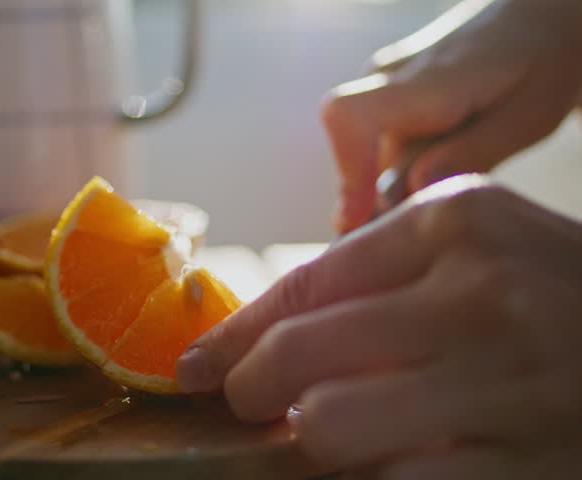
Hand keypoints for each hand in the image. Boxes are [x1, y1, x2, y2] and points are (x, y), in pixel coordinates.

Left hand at [176, 176, 581, 477]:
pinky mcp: (529, 464)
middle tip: (251, 405)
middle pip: (299, 357)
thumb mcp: (475, 250)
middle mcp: (481, 295)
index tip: (195, 368)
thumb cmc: (554, 292)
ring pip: (331, 429)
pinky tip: (391, 460)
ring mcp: (509, 384)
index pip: (304, 286)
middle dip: (253, 390)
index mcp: (456, 224)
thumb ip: (377, 280)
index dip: (234, 335)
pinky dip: (376, 478)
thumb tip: (261, 341)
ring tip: (331, 436)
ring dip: (315, 444)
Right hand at [324, 0, 581, 232]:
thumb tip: (408, 189)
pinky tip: (433, 172)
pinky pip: (376, 141)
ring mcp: (382, 83)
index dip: (345, 172)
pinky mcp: (383, 94)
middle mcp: (389, 78)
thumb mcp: (526, 117)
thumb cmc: (540, 66)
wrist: (534, 20)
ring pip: (367, 152)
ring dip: (392, 184)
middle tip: (420, 227)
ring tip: (444, 188)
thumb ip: (469, 154)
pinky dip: (396, 169)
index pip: (348, 117)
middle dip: (378, 199)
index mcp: (425, 82)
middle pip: (356, 154)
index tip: (355, 219)